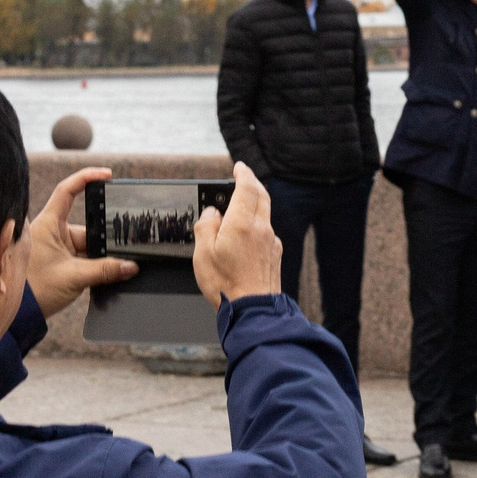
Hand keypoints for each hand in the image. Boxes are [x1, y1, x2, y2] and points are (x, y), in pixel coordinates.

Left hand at [25, 166, 137, 315]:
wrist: (19, 313)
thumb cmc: (35, 289)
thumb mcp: (74, 277)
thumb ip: (105, 270)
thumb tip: (131, 266)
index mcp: (48, 224)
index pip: (67, 191)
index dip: (87, 178)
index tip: (107, 175)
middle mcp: (51, 232)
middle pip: (86, 226)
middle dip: (104, 238)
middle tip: (121, 247)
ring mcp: (55, 247)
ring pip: (87, 245)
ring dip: (99, 256)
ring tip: (112, 268)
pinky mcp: (59, 261)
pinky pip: (83, 257)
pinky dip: (95, 265)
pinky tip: (105, 274)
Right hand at [193, 164, 281, 307]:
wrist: (253, 310)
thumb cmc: (226, 284)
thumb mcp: (202, 253)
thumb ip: (205, 226)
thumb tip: (211, 213)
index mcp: (243, 223)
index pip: (247, 188)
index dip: (243, 174)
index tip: (239, 167)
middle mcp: (262, 229)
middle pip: (261, 196)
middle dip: (252, 184)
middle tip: (242, 178)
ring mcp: (271, 242)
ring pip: (265, 213)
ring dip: (255, 203)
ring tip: (239, 206)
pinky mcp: (275, 255)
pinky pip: (266, 230)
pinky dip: (257, 223)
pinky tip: (246, 233)